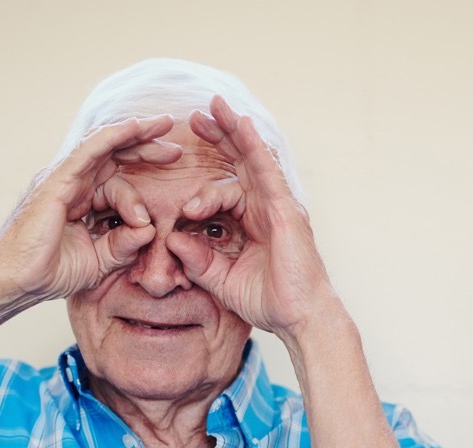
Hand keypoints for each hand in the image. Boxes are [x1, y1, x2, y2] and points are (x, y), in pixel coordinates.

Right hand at [0, 116, 182, 300]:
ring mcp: (64, 179)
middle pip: (114, 155)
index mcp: (81, 199)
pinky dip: (112, 136)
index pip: (117, 175)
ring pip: (106, 147)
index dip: (144, 169)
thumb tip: (149, 229)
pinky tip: (134, 126)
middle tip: (177, 147)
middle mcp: (73, 183)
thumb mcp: (99, 261)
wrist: (16, 281)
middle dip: (146, 145)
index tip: (172, 168)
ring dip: (136, 133)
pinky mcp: (58, 180)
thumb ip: (124, 245)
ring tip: (164, 125)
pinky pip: (89, 151)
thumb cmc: (49, 273)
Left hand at [166, 96, 338, 340]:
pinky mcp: (284, 209)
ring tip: (214, 106)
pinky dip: (254, 146)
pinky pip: (266, 170)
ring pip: (253, 159)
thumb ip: (198, 261)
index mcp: (255, 222)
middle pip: (241, 163)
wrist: (300, 317)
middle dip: (220, 138)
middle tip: (196, 117)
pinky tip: (241, 125)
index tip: (184, 194)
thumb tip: (172, 239)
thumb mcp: (222, 281)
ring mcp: (278, 205)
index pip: (227, 189)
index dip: (204, 185)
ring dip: (233, 131)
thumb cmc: (271, 302)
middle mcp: (268, 208)